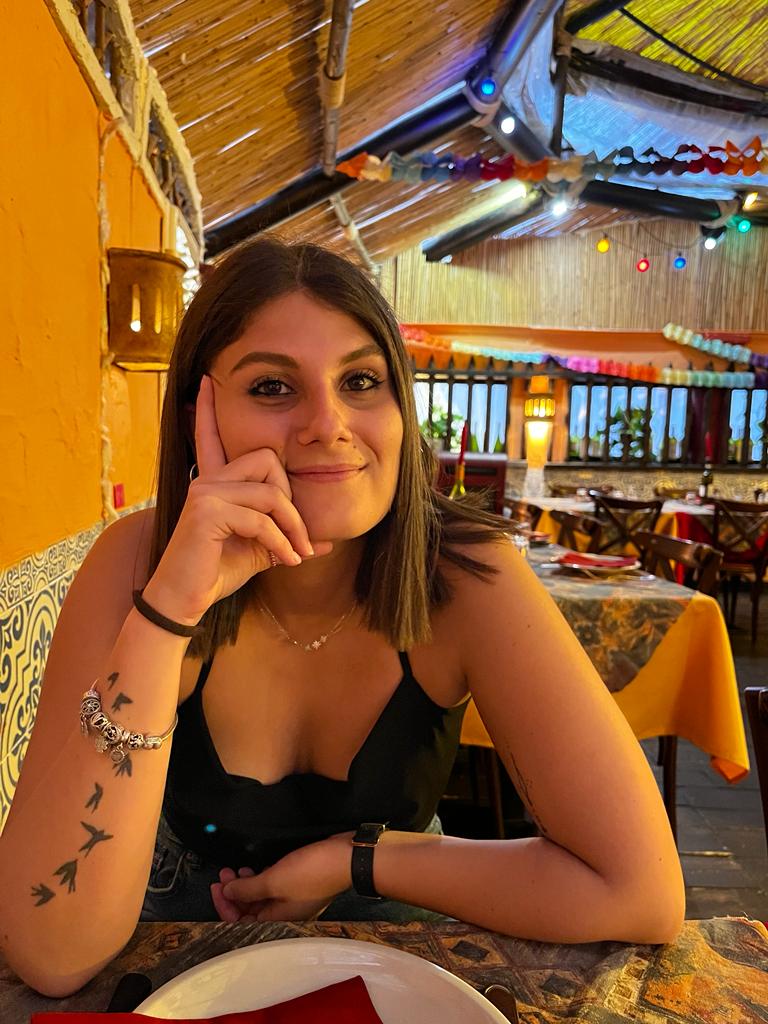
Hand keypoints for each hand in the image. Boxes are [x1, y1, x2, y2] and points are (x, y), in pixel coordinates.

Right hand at [144, 376, 333, 622]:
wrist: (185, 602)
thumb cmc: (217, 574)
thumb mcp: (260, 552)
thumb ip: (286, 538)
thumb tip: (326, 542)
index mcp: (214, 483)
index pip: (212, 438)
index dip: (210, 411)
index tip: (207, 381)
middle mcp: (207, 480)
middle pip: (267, 461)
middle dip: (291, 501)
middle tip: (299, 537)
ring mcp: (204, 493)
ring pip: (271, 494)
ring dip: (292, 528)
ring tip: (296, 555)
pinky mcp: (206, 512)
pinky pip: (261, 519)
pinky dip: (281, 543)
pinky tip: (285, 561)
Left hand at [210, 832, 354, 922]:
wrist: (347, 858)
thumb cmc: (312, 872)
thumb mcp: (275, 880)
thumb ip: (248, 888)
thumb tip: (226, 892)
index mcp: (278, 919)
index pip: (242, 921)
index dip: (226, 906)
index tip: (216, 887)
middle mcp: (284, 913)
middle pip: (250, 909)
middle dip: (233, 892)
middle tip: (223, 873)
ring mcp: (292, 899)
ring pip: (261, 897)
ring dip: (245, 884)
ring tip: (236, 868)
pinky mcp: (299, 884)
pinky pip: (273, 887)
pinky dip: (260, 879)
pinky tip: (255, 868)